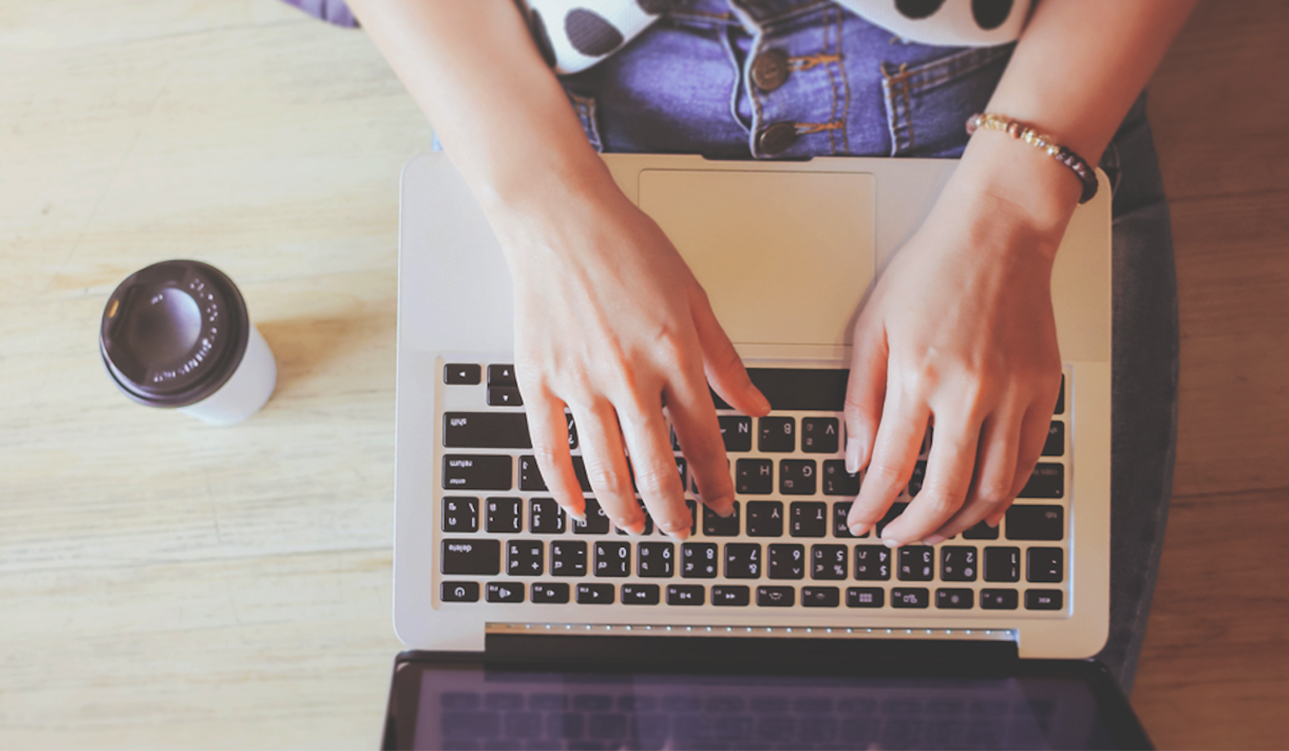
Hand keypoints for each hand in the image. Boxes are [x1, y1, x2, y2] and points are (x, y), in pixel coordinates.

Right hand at [493, 181, 769, 537]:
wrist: (560, 217)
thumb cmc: (626, 246)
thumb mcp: (694, 298)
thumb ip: (724, 360)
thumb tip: (756, 405)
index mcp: (675, 356)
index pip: (704, 441)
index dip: (717, 483)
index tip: (722, 504)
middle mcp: (630, 376)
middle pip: (656, 469)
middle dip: (673, 511)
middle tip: (681, 529)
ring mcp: (580, 381)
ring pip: (606, 470)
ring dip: (625, 508)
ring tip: (636, 525)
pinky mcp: (539, 379)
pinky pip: (549, 448)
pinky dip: (564, 486)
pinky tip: (578, 507)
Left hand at [843, 171, 1066, 545]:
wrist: (1000, 231)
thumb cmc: (931, 269)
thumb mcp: (872, 327)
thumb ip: (861, 399)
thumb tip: (859, 460)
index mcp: (918, 375)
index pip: (891, 468)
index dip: (872, 507)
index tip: (861, 521)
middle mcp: (970, 391)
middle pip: (944, 492)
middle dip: (915, 529)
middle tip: (896, 537)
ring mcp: (1014, 392)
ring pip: (993, 489)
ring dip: (960, 522)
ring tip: (936, 530)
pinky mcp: (1044, 388)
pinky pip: (1028, 461)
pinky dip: (1006, 494)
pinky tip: (985, 506)